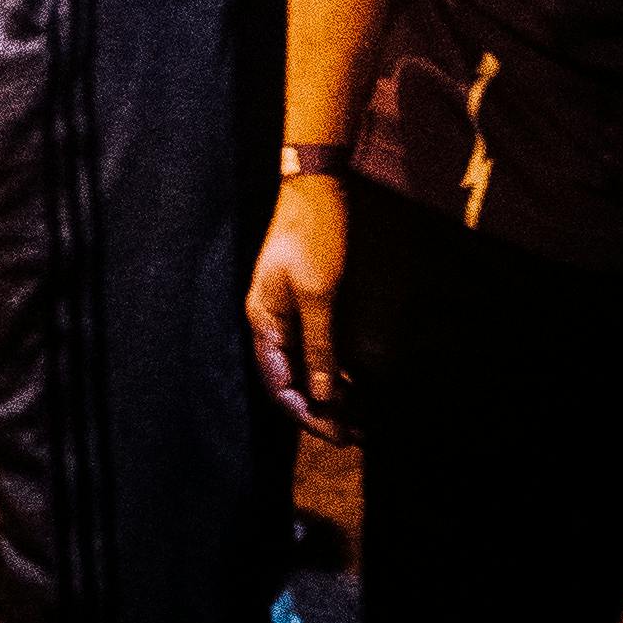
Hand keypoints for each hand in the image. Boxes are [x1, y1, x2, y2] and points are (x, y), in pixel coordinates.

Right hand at [250, 173, 352, 425]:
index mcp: (264, 321)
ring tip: (358, 420)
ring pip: (301, 368)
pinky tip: (352, 387)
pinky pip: (311, 349)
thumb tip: (323, 397)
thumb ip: (319, 346)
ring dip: (327, 396)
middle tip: (355, 436)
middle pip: (288, 381)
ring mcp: (285, 313)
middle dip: (319, 412)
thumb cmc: (314, 236)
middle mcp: (270, 323)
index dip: (308, 415)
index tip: (339, 435)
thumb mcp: (319, 294)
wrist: (316, 186)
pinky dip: (330, 371)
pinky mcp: (302, 303)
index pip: (279, 385)